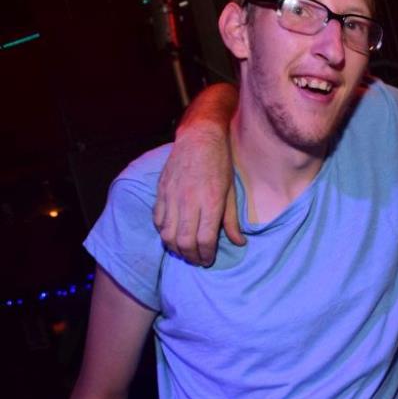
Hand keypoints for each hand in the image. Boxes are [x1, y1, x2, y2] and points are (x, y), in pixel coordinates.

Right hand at [153, 126, 243, 265]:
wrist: (200, 137)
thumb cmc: (220, 164)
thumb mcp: (231, 192)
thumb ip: (231, 220)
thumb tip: (239, 242)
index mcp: (211, 202)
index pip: (205, 240)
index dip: (206, 255)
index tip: (209, 259)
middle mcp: (189, 202)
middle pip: (184, 242)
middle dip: (191, 257)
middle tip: (197, 260)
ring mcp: (172, 197)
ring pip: (166, 234)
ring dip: (175, 248)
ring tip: (185, 251)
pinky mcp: (161, 191)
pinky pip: (157, 220)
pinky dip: (163, 232)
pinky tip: (172, 234)